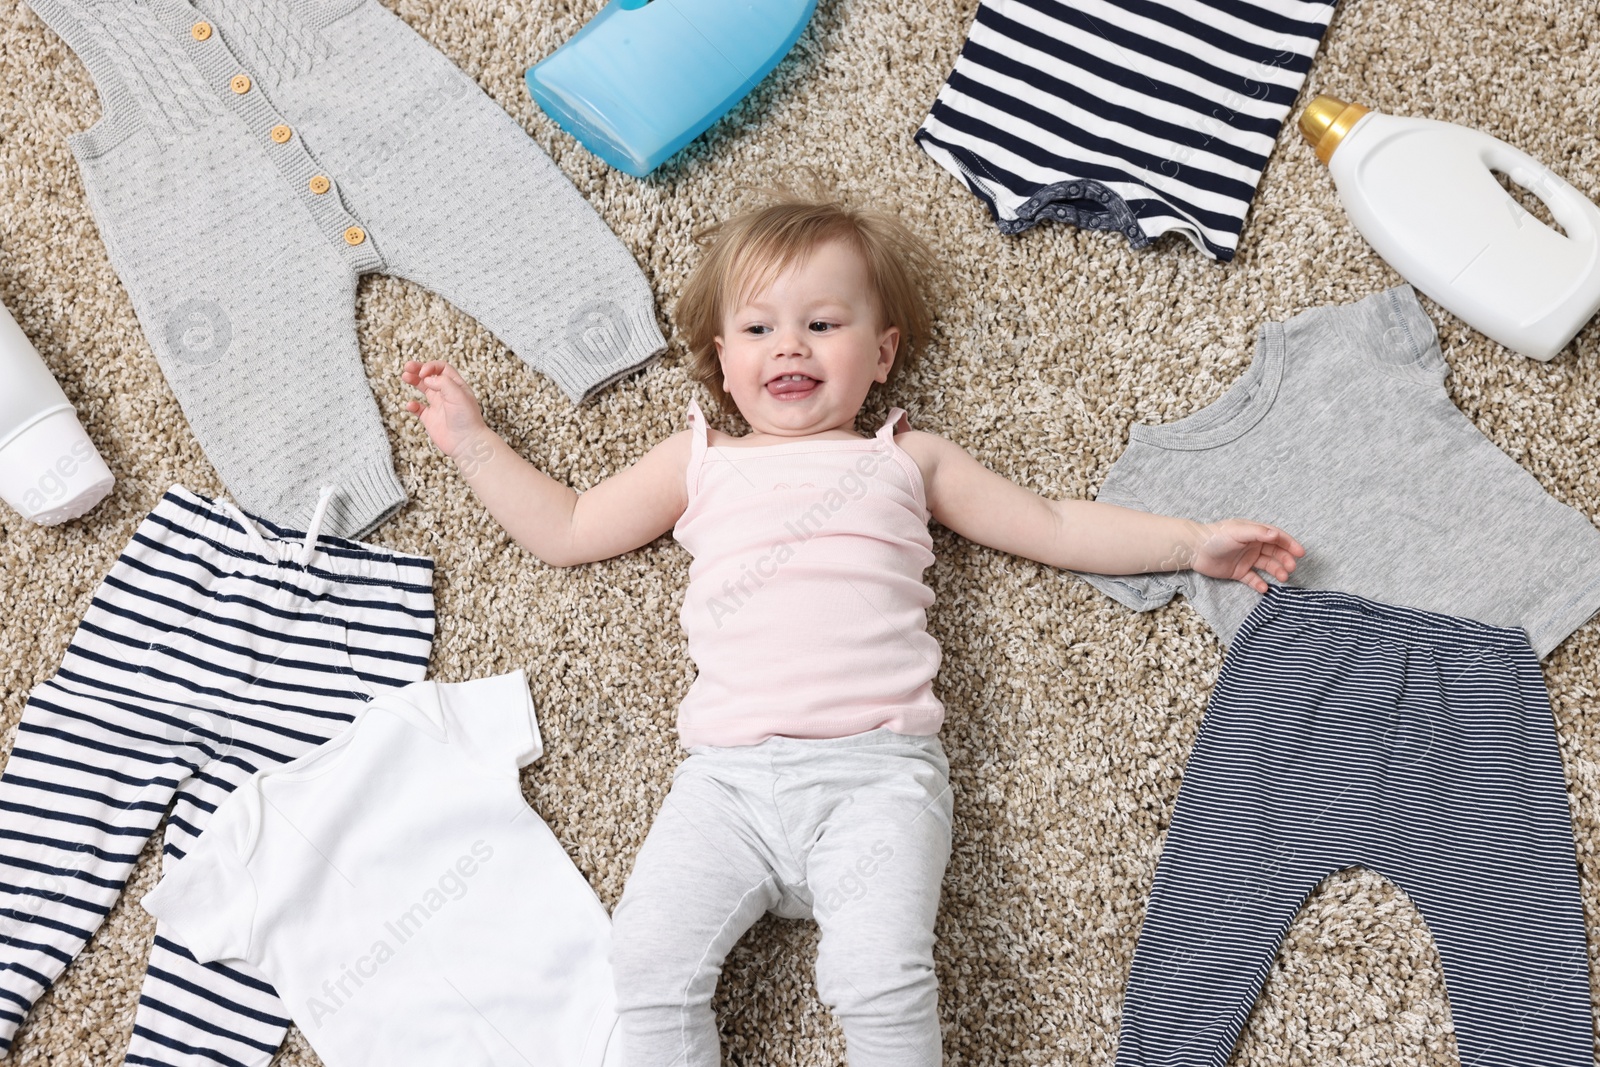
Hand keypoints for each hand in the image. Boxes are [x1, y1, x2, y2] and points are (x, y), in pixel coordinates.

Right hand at [401, 360, 488, 459]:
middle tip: (407, 367)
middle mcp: (446, 394)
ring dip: (414, 381)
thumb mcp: (458, 395)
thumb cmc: (467, 419)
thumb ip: (443, 383)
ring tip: (405, 376)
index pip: (442, 369)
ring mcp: (438, 406)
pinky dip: (412, 405)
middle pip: (430, 376)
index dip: (431, 366)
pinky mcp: (430, 418)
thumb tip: (427, 378)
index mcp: (456, 386)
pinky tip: (411, 406)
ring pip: (423, 388)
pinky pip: (418, 409)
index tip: (423, 372)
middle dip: (418, 369)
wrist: (467, 443)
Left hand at [1190, 519, 1305, 592]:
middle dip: (1285, 560)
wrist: (1193, 550)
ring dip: (1276, 571)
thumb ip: (1258, 533)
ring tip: (1282, 578)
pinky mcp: (1238, 572)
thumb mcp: (1238, 532)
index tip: (1300, 553)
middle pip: (1275, 553)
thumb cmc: (1215, 536)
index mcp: (1254, 533)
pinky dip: (1259, 584)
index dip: (1290, 544)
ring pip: (1267, 566)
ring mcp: (1246, 559)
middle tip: (1291, 568)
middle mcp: (1253, 545)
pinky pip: (1253, 579)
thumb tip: (1277, 535)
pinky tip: (1264, 588)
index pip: (1277, 537)